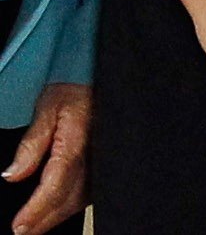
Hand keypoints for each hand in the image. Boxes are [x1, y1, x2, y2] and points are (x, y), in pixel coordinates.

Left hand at [2, 83, 87, 234]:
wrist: (97, 75)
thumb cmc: (73, 88)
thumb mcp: (46, 107)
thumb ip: (32, 141)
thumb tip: (13, 175)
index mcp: (78, 139)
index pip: (57, 182)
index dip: (37, 208)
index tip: (18, 226)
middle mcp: (94, 152)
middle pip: (71, 197)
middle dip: (45, 220)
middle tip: (22, 232)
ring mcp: (102, 156)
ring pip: (82, 198)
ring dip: (58, 215)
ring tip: (35, 226)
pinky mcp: (104, 158)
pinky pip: (90, 189)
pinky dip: (72, 204)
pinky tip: (58, 209)